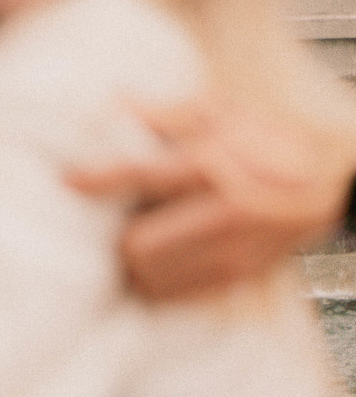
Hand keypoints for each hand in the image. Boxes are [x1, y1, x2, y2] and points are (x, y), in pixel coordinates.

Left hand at [68, 95, 350, 300]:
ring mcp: (233, 250)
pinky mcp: (241, 275)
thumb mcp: (220, 109)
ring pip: (154, 277)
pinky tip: (159, 259)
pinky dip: (160, 281)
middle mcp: (221, 210)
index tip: (67, 181)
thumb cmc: (268, 136)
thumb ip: (165, 112)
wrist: (329, 179)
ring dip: (134, 262)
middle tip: (109, 220)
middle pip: (136, 246)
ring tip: (134, 239)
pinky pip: (180, 294)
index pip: (136, 176)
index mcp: (210, 162)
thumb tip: (114, 102)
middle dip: (115, 235)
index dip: (94, 180)